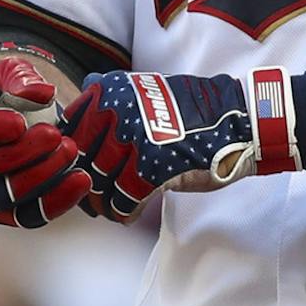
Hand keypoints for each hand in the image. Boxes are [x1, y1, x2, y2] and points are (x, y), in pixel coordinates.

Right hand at [0, 55, 91, 228]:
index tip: (20, 122)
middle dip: (19, 154)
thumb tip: (41, 93)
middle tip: (53, 135)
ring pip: (0, 198)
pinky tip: (80, 180)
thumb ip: (21, 78)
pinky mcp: (4, 214)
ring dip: (38, 177)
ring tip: (69, 151)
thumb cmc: (5, 94)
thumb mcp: (10, 73)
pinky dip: (55, 201)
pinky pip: (26, 216)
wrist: (17, 119)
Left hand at [61, 68, 298, 222]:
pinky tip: (128, 215)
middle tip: (91, 195)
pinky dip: (122, 212)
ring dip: (102, 201)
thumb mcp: (145, 90)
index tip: (77, 168)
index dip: (70, 152)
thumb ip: (110, 100)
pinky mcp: (150, 168)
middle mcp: (116, 111)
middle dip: (84, 181)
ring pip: (98, 182)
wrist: (236, 122)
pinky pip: (123, 199)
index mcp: (110, 90)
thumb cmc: (190, 112)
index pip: (69, 127)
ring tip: (109, 207)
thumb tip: (77, 109)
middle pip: (80, 158)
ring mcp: (133, 139)